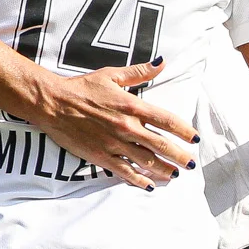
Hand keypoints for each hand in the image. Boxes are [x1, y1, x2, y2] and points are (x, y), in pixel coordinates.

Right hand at [28, 60, 199, 189]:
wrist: (53, 103)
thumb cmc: (82, 87)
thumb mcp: (111, 75)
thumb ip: (139, 72)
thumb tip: (161, 62)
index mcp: (133, 106)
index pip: (167, 121)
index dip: (185, 131)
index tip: (195, 138)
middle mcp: (128, 127)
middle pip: (162, 145)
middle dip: (180, 156)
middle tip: (191, 164)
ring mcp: (115, 143)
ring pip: (147, 161)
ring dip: (164, 170)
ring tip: (174, 175)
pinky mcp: (101, 155)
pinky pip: (125, 171)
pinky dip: (139, 180)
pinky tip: (149, 185)